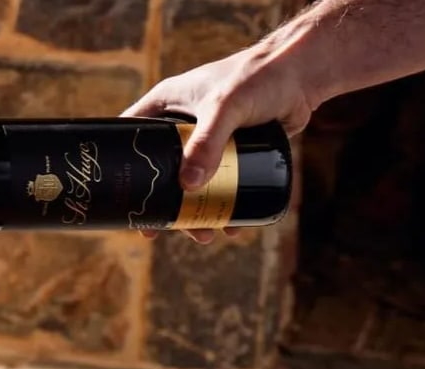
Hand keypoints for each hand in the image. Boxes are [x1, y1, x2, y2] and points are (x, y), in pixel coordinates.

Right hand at [122, 36, 314, 243]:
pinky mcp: (233, 153)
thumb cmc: (258, 76)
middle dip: (165, 204)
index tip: (122, 201)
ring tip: (206, 236)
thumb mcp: (225, 107)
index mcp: (166, 105)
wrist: (302, 75)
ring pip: (192, 183)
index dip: (122, 167)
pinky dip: (224, 207)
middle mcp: (182, 124)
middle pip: (161, 171)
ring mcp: (208, 140)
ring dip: (196, 212)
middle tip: (163, 232)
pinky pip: (221, 185)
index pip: (131, 135)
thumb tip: (189, 186)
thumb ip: (207, 143)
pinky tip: (231, 225)